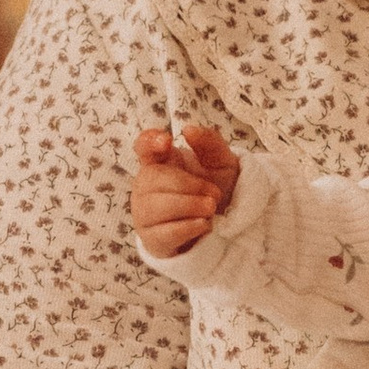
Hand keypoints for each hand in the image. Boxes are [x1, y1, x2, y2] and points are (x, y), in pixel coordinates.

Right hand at [132, 121, 238, 259]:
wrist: (225, 224)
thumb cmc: (215, 188)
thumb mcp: (221, 162)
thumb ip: (209, 142)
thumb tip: (189, 129)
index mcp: (160, 162)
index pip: (143, 146)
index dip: (149, 142)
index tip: (167, 141)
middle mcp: (146, 186)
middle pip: (153, 178)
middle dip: (188, 185)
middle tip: (214, 193)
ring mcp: (145, 213)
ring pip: (157, 207)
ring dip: (190, 206)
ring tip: (211, 208)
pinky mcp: (153, 239)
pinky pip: (164, 233)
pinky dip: (188, 228)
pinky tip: (204, 224)